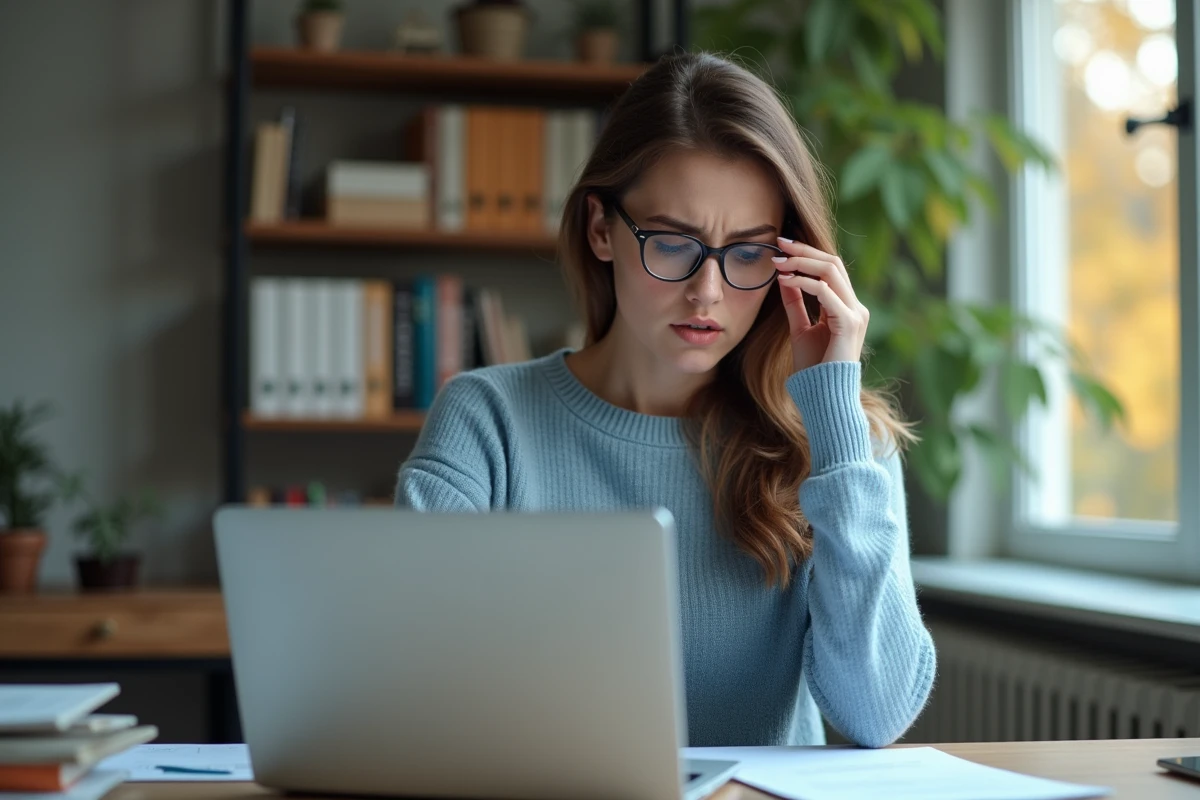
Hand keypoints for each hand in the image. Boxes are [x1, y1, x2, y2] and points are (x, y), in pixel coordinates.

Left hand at [772, 237, 868, 371]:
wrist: (824, 396)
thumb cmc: (814, 368)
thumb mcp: (800, 329)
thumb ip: (796, 304)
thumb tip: (784, 277)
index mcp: (847, 308)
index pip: (830, 269)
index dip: (806, 254)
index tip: (781, 247)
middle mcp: (856, 307)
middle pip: (833, 263)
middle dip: (804, 250)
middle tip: (779, 242)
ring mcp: (856, 314)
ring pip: (831, 271)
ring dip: (802, 262)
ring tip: (778, 261)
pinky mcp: (849, 323)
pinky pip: (826, 292)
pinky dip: (804, 282)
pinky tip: (786, 280)